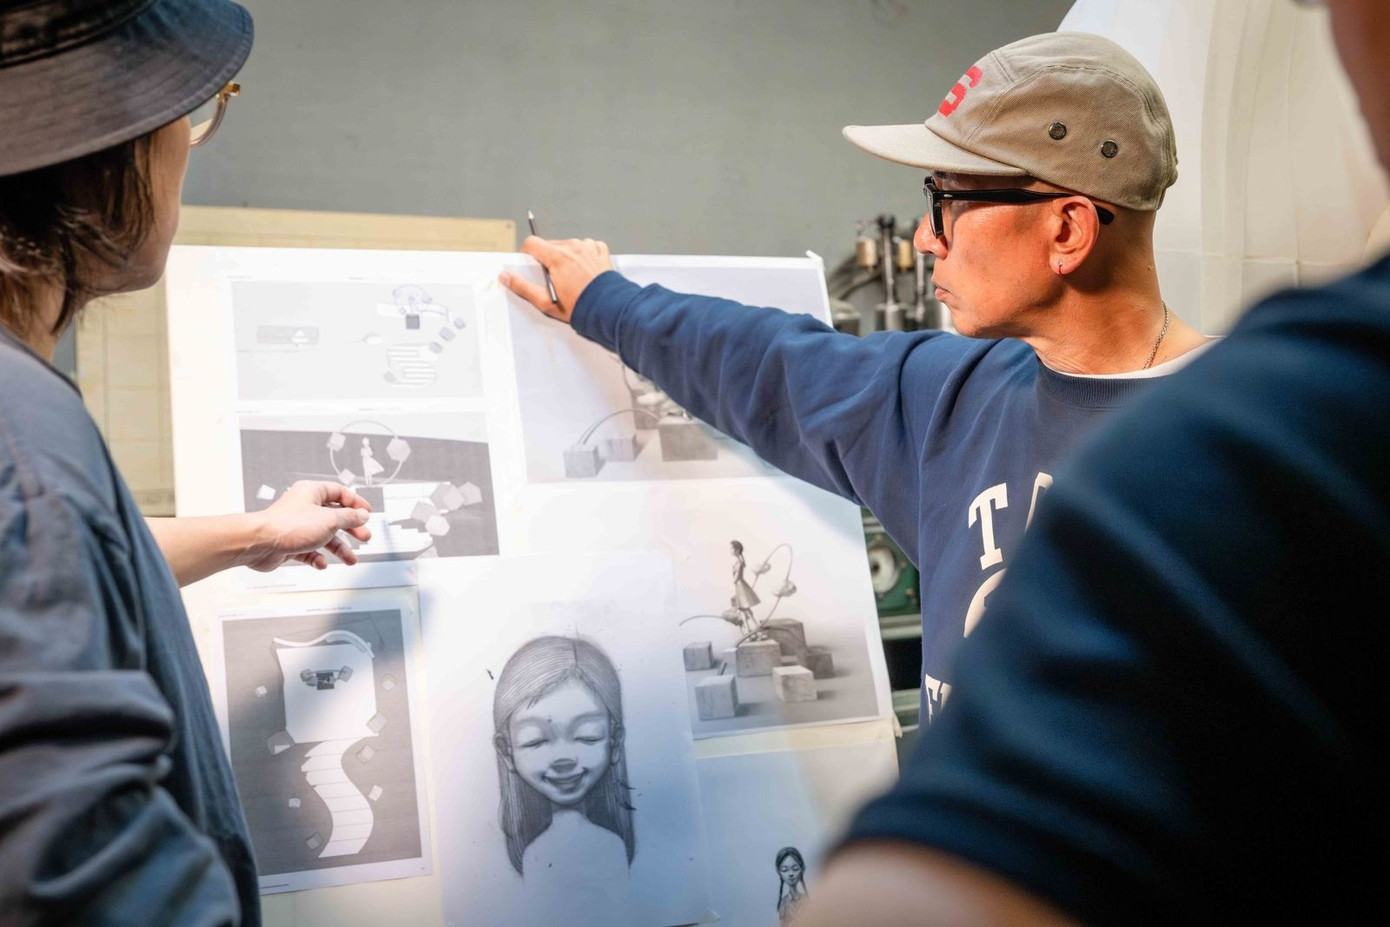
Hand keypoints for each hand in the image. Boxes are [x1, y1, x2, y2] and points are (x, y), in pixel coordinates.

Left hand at [242, 480, 372, 571]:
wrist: (259, 544)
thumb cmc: (288, 526)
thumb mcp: (329, 520)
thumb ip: (349, 518)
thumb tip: (362, 515)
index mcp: (312, 492)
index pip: (339, 493)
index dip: (355, 503)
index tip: (366, 512)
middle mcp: (304, 507)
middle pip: (334, 517)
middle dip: (350, 529)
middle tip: (363, 536)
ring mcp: (297, 526)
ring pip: (323, 536)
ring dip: (338, 548)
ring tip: (350, 558)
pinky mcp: (290, 543)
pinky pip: (309, 551)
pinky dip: (317, 557)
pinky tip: (321, 562)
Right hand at [498, 234, 614, 323]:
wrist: (610, 309)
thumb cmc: (581, 308)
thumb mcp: (546, 302)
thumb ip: (522, 287)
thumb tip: (505, 276)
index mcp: (558, 257)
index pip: (532, 242)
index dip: (528, 253)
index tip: (531, 262)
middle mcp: (573, 247)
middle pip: (550, 245)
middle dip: (548, 258)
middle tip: (554, 278)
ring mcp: (588, 247)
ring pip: (568, 246)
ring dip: (566, 257)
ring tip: (572, 277)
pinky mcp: (600, 250)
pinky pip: (586, 247)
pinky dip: (583, 256)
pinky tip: (585, 271)